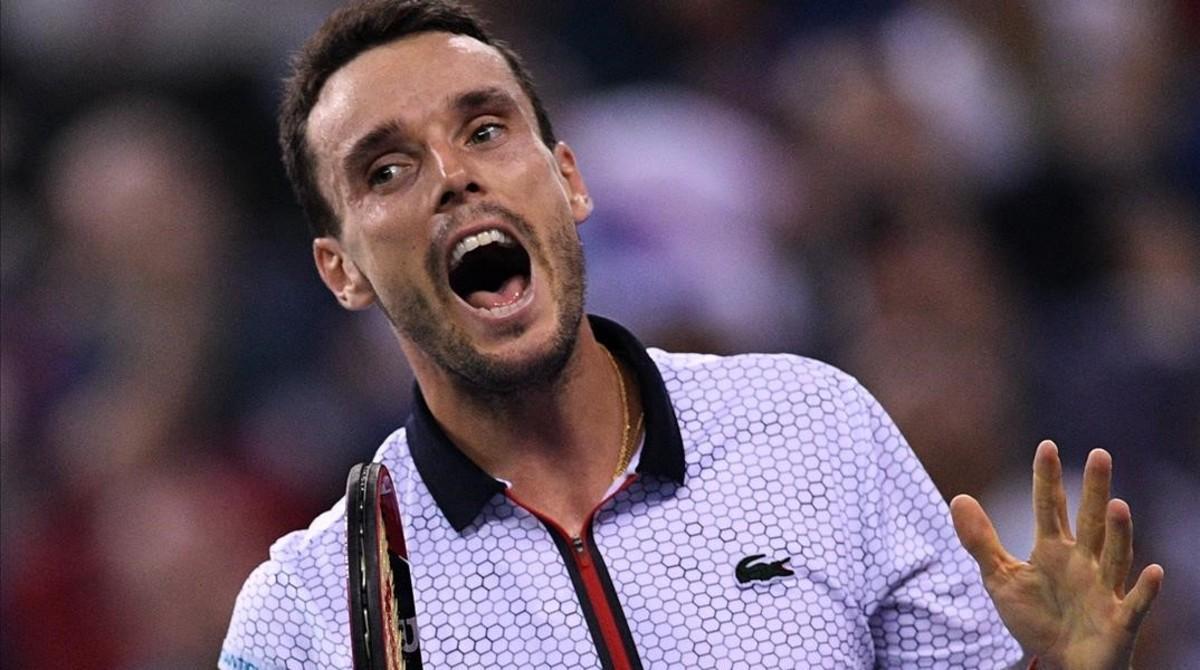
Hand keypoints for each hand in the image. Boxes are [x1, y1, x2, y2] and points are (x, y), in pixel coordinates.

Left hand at [950, 441, 1163, 669]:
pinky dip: (1145, 589)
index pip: (1050, 507)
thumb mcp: (1001, 578)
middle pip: (1089, 521)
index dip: (1047, 479)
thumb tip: (958, 498)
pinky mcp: (1119, 620)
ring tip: (1119, 506)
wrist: (1062, 664)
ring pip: (1114, 556)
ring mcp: (1103, 589)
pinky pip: (1134, 603)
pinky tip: (1153, 570)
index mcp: (1054, 549)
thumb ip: (981, 540)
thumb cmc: (1037, 618)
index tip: (1046, 446)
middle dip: (1094, 490)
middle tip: (1099, 454)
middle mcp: (1083, 562)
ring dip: (1119, 533)